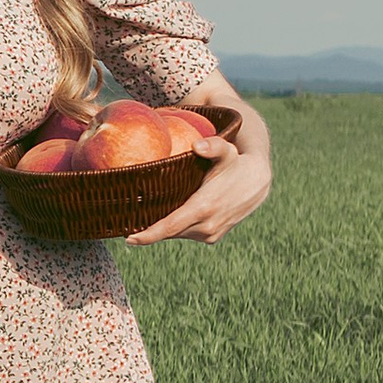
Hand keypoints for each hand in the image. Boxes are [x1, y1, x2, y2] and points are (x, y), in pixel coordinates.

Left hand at [138, 121, 272, 244]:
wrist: (257, 182)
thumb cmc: (235, 163)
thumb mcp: (226, 150)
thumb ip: (213, 145)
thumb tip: (197, 144)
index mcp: (204, 207)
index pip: (170, 226)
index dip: (149, 235)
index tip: (129, 239)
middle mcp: (207, 225)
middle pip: (169, 232)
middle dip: (148, 231)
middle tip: (125, 223)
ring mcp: (211, 233)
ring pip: (177, 233)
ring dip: (162, 228)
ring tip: (141, 220)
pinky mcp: (213, 237)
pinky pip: (187, 233)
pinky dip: (175, 228)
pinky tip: (163, 219)